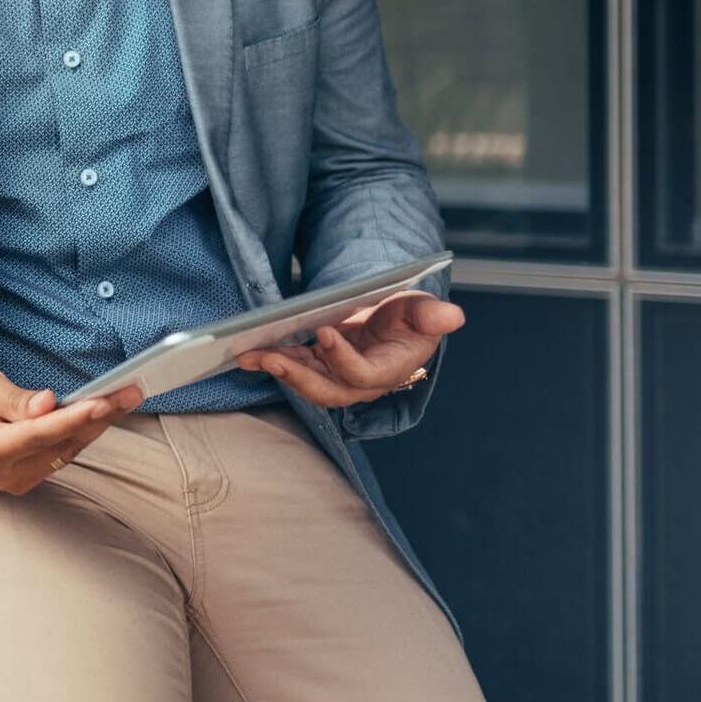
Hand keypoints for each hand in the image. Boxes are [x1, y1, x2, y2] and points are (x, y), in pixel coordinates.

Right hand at [0, 367, 144, 496]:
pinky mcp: (31, 476)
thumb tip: (49, 404)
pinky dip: (85, 431)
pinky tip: (106, 411)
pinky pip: (64, 453)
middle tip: (131, 392)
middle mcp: (5, 474)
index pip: (37, 435)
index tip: (102, 403)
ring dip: (99, 424)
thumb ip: (14, 400)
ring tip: (128, 396)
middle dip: (99, 417)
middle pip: (61, 445)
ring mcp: (19, 480)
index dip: (72, 419)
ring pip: (69, 450)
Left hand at [236, 291, 462, 407]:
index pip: (362, 374)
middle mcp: (359, 383)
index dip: (343, 358)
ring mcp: (336, 377)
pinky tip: (247, 352)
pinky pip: (293, 369)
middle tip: (269, 357)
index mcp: (388, 370)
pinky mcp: (319, 368)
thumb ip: (433, 316)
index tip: (325, 332)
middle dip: (296, 376)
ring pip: (304, 382)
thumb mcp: (423, 311)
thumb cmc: (411, 318)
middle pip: (326, 390)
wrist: (395, 325)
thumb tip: (453, 316)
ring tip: (246, 354)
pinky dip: (272, 361)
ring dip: (275, 369)